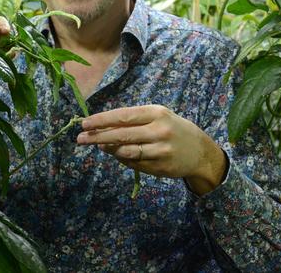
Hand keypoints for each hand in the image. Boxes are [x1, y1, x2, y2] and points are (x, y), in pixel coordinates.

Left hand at [76, 105, 226, 194]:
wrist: (200, 152)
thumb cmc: (173, 129)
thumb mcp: (158, 117)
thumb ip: (134, 121)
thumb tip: (104, 128)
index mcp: (156, 113)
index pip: (123, 116)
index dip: (102, 120)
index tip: (85, 123)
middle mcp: (159, 130)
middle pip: (121, 134)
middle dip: (97, 136)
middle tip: (80, 138)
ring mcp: (160, 150)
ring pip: (126, 150)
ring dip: (108, 149)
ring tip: (98, 146)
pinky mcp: (160, 166)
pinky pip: (135, 163)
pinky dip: (122, 158)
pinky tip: (116, 154)